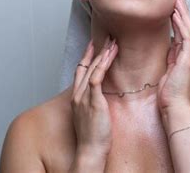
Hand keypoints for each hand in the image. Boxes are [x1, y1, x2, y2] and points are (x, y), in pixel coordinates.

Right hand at [70, 35, 117, 159]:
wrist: (90, 150)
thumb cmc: (93, 137)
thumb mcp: (91, 115)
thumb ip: (94, 102)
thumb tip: (102, 95)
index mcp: (76, 97)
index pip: (80, 71)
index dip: (86, 57)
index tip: (93, 46)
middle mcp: (77, 94)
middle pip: (85, 66)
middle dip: (97, 51)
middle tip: (106, 38)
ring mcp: (83, 97)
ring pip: (92, 69)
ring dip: (103, 54)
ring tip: (112, 42)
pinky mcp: (93, 101)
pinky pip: (96, 78)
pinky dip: (103, 65)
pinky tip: (110, 55)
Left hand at [157, 0, 189, 113]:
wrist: (174, 107)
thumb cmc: (169, 92)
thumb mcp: (166, 69)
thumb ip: (168, 57)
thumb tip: (165, 46)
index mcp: (182, 54)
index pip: (181, 29)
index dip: (178, 15)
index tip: (173, 3)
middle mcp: (187, 53)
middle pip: (187, 25)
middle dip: (182, 9)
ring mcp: (189, 55)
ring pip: (188, 28)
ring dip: (183, 12)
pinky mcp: (188, 59)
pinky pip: (186, 37)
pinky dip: (182, 24)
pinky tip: (177, 14)